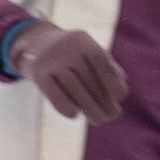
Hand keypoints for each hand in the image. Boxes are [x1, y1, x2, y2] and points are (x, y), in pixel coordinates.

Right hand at [6, 21, 124, 122]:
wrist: (38, 46)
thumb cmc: (75, 53)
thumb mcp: (90, 53)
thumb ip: (108, 68)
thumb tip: (121, 91)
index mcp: (81, 39)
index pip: (99, 58)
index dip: (111, 78)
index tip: (121, 96)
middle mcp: (65, 47)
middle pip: (87, 77)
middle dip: (103, 99)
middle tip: (113, 115)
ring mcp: (49, 60)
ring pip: (73, 88)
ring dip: (89, 107)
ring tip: (99, 119)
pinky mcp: (37, 73)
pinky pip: (53, 93)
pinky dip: (65, 106)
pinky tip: (75, 115)